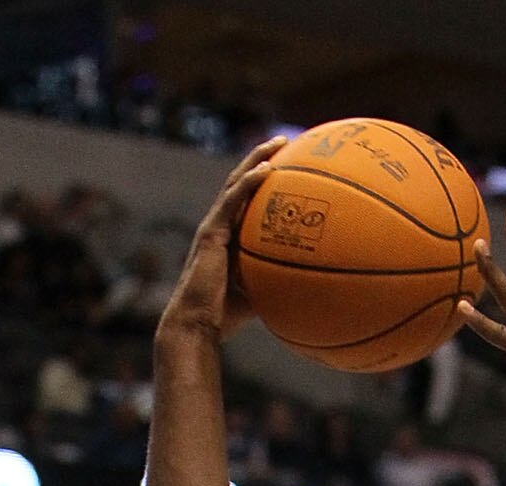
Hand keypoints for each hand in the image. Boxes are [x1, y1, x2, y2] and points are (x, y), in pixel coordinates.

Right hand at [160, 137, 288, 341]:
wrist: (197, 323)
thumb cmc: (224, 316)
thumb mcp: (259, 293)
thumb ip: (277, 281)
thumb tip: (308, 285)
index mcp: (227, 236)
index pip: (245, 199)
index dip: (262, 179)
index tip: (285, 165)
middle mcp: (218, 224)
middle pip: (241, 182)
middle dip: (261, 158)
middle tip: (285, 142)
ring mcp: (213, 226)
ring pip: (236, 182)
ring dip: (257, 159)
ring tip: (279, 143)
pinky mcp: (210, 232)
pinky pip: (232, 200)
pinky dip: (249, 183)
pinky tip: (267, 169)